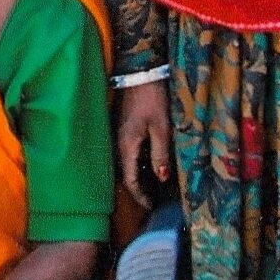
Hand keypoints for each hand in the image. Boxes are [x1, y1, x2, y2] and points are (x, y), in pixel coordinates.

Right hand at [117, 79, 171, 206]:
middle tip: (153, 199)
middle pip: (125, 173)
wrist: (141, 72)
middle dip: (138, 189)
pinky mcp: (124, 127)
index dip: (140, 195)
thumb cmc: (152, 99)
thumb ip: (160, 154)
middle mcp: (119, 142)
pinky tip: (148, 163)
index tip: (151, 206)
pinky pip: (128, 152)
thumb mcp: (160, 127)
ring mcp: (119, 134)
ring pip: (126, 163)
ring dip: (137, 176)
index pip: (130, 179)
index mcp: (126, 145)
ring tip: (152, 186)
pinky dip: (137, 163)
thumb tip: (161, 178)